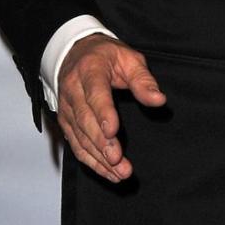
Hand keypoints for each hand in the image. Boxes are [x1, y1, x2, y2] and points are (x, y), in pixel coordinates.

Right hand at [56, 33, 165, 181]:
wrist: (74, 52)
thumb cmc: (106, 56)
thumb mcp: (129, 58)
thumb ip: (143, 80)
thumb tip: (159, 100)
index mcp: (90, 70)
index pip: (95, 95)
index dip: (103, 114)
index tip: (113, 131)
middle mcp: (72, 90)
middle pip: (85, 120)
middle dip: (101, 143)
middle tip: (118, 160)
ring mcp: (66, 108)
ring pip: (79, 136)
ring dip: (98, 157)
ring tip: (118, 173)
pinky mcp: (66, 121)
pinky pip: (75, 144)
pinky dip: (90, 161)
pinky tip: (107, 172)